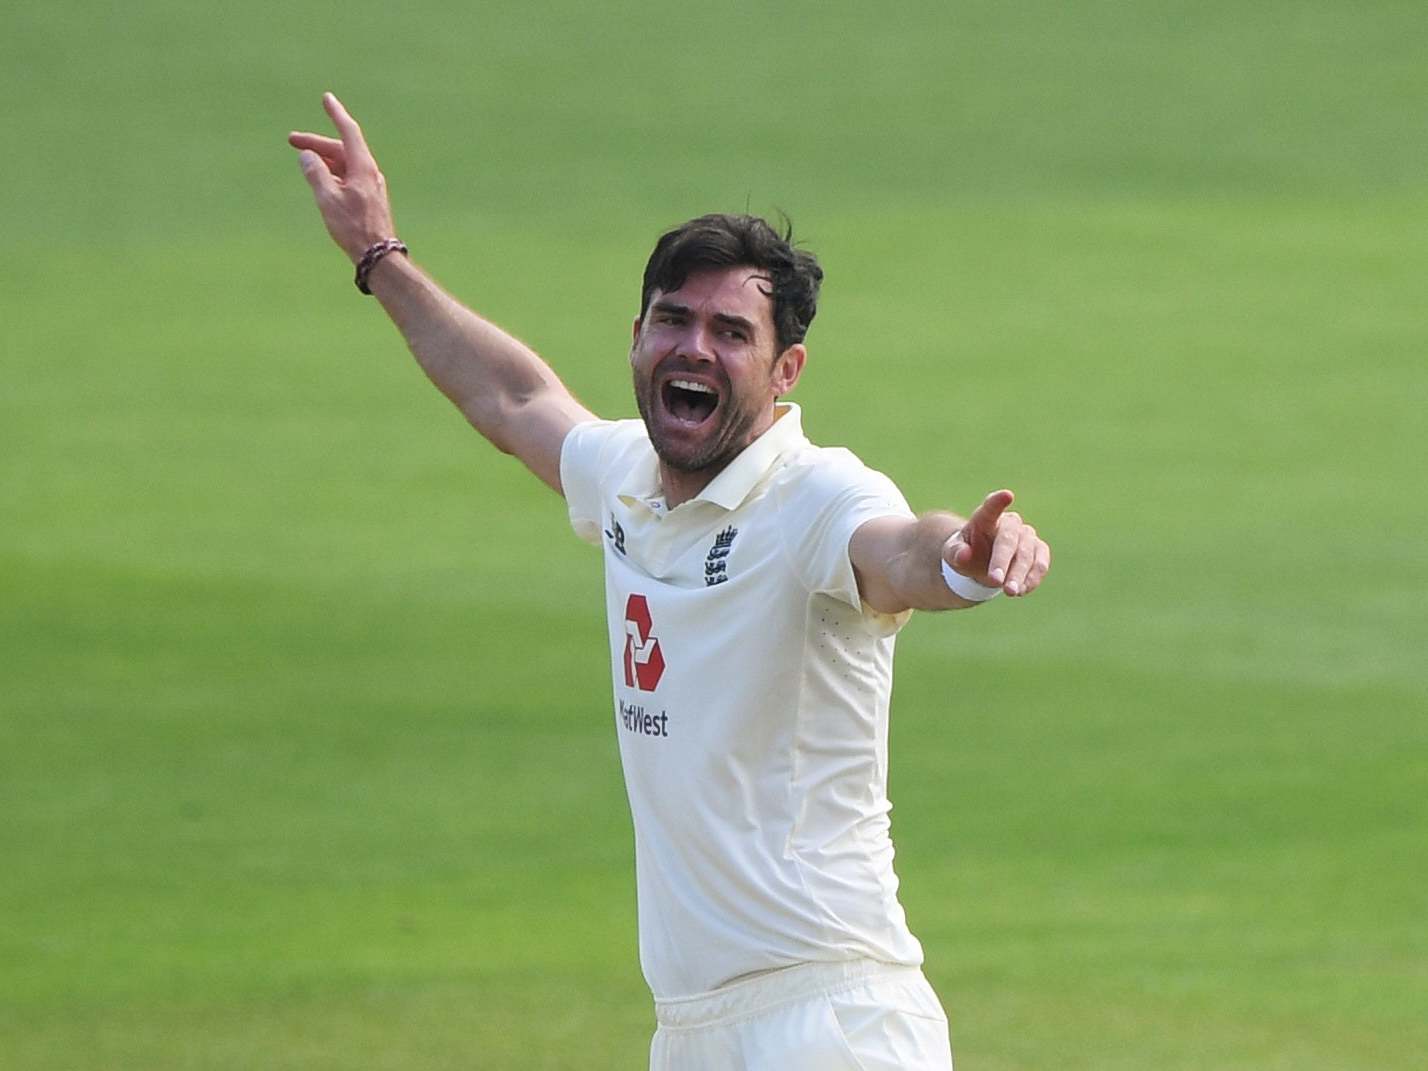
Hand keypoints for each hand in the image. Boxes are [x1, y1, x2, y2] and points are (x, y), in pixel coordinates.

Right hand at [288, 93, 396, 262]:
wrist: (377, 255)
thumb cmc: (353, 227)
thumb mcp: (327, 198)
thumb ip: (315, 173)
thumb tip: (306, 156)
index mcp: (362, 167)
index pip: (348, 132)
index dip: (336, 114)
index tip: (326, 98)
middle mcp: (369, 173)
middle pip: (342, 148)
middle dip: (317, 143)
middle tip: (292, 141)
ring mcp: (370, 185)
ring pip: (344, 163)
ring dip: (323, 159)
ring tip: (304, 160)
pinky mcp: (368, 198)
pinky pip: (347, 177)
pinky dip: (332, 172)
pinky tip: (321, 179)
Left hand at [944, 489, 1049, 597]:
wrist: (981, 563)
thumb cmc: (966, 554)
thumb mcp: (953, 555)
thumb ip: (955, 553)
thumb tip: (964, 554)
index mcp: (984, 518)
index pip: (990, 508)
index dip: (998, 502)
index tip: (1007, 494)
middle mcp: (1009, 523)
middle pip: (1008, 540)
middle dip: (1002, 562)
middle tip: (995, 582)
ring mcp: (1027, 535)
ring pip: (1028, 554)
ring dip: (1019, 575)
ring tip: (1009, 592)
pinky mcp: (1039, 550)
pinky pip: (1041, 564)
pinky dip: (1032, 579)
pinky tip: (1021, 590)